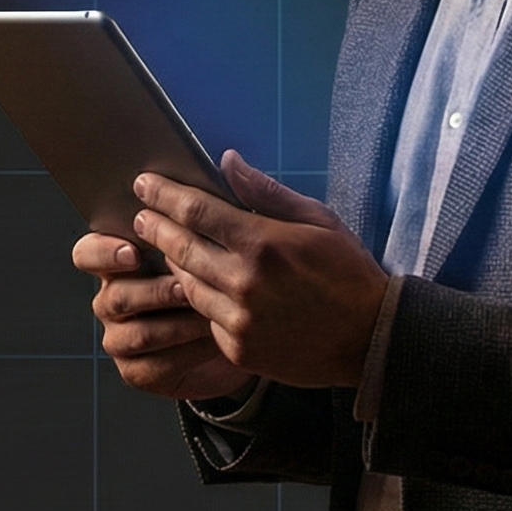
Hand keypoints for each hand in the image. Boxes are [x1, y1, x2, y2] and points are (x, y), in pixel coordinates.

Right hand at [72, 229, 255, 400]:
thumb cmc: (226, 280)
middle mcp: (112, 299)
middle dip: (151, 292)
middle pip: (112, 296)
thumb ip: (213, 212)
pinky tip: (212, 340)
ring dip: (174, 323)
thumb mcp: (219, 244)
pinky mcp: (137, 371)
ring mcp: (121, 337)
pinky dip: (185, 352)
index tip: (133, 252)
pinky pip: (152, 365)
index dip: (103, 252)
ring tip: (207, 314)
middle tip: (183, 288)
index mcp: (120, 261)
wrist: (244, 336)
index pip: (88, 253)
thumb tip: (226, 165)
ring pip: (135, 333)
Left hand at [134, 151, 389, 389]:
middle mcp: (244, 282)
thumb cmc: (348, 272)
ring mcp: (239, 320)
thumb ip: (267, 192)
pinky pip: (205, 318)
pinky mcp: (238, 349)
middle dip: (154, 227)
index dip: (164, 195)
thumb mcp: (318, 220)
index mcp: (264, 243)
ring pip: (187, 285)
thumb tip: (227, 162)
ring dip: (171, 263)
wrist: (371, 339)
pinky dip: (197, 298)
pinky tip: (194, 285)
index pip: (196, 212)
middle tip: (140, 215)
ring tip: (163, 247)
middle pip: (180, 248)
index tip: (144, 183)